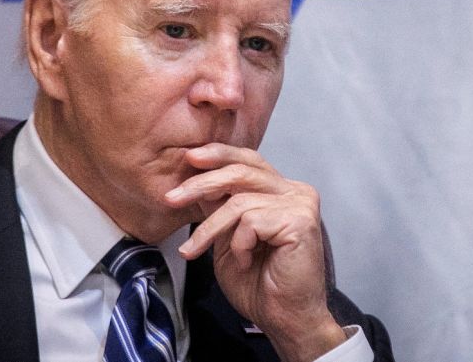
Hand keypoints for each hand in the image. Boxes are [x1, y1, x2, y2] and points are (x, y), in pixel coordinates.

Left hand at [164, 144, 346, 361]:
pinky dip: (238, 244)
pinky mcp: (300, 221)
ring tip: (195, 250)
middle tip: (172, 199)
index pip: (250, 161)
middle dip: (201, 183)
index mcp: (282, 191)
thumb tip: (198, 181)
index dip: (219, 155)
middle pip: (242, 172)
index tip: (189, 158)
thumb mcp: (229, 237)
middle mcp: (296, 191)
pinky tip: (245, 262)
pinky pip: (251, 221)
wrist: (284, 318)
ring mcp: (301, 204)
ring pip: (240, 200)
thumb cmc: (260, 283)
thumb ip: (221, 208)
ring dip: (209, 228)